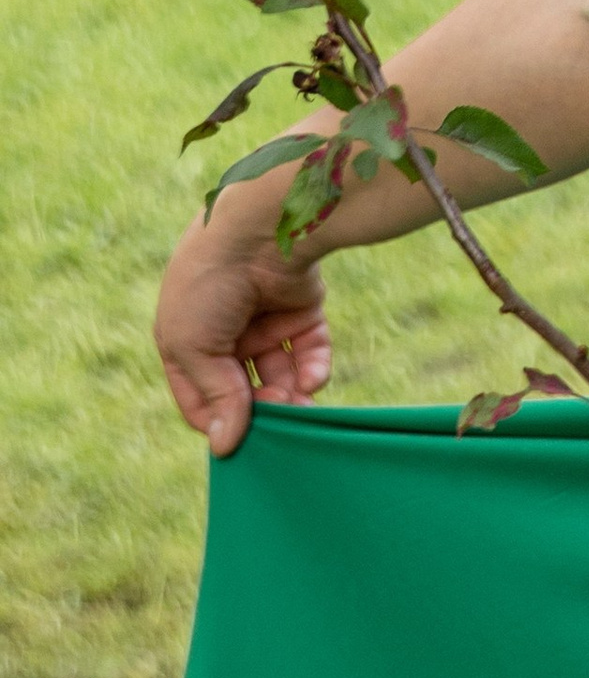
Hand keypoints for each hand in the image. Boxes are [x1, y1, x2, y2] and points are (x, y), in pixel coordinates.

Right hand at [154, 213, 332, 455]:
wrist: (259, 231)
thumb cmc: (209, 285)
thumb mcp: (194, 345)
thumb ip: (214, 396)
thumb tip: (225, 446)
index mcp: (186, 339)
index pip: (198, 397)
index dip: (215, 420)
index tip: (235, 442)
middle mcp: (225, 332)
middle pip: (244, 390)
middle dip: (260, 412)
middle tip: (278, 428)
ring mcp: (264, 320)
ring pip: (281, 375)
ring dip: (290, 397)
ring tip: (299, 408)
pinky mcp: (302, 310)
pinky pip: (310, 351)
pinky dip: (313, 369)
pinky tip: (311, 381)